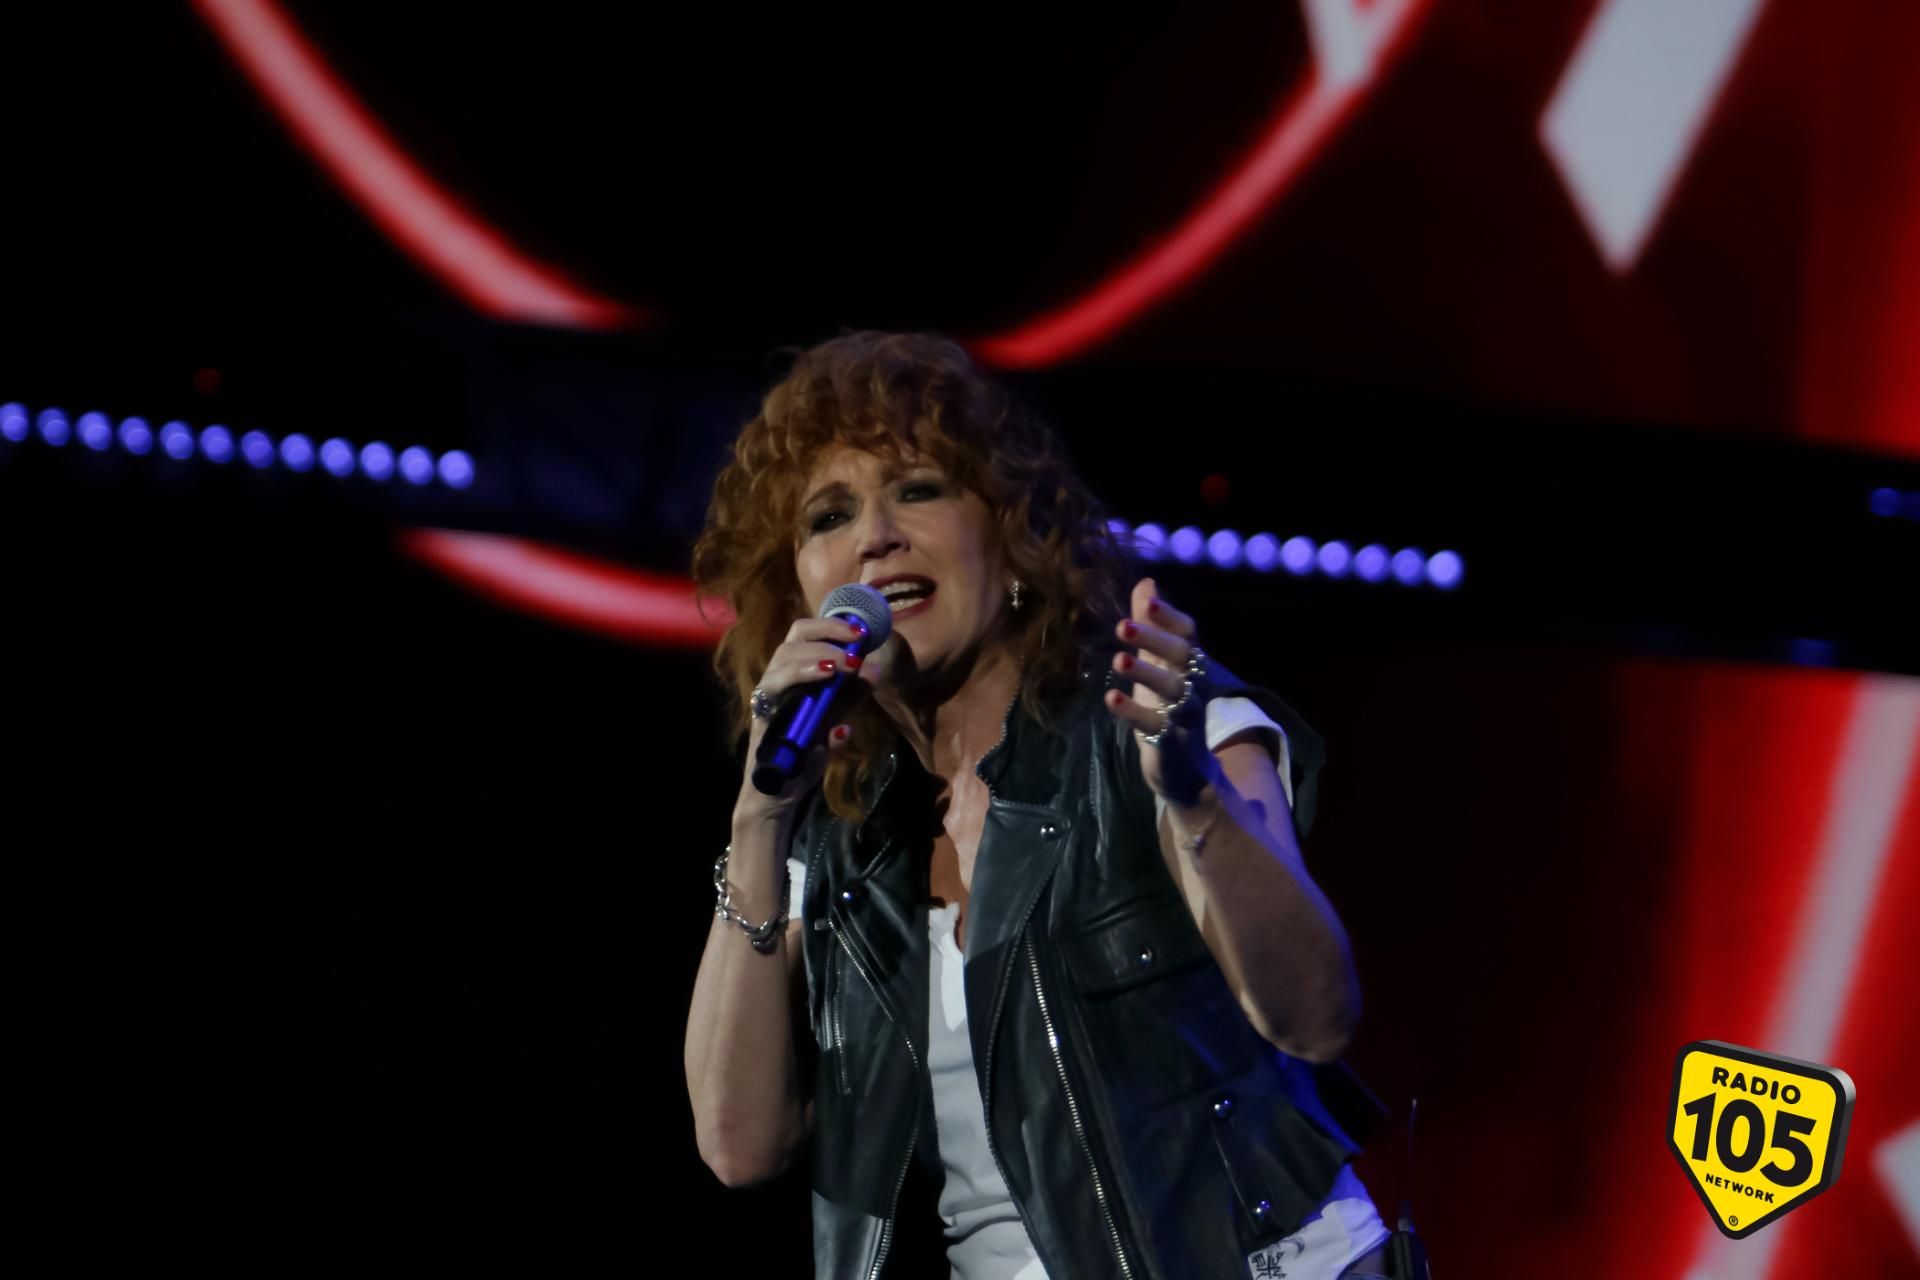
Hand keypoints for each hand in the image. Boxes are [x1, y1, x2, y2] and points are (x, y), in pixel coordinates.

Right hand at [732, 615, 871, 824]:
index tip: (860, 631)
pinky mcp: (761, 725)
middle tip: (855, 647)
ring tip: (841, 667)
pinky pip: (773, 702)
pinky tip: (828, 699)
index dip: (830, 626)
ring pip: (778, 668)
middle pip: (790, 644)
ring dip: (811, 662)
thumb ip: (848, 698)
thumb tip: (874, 670)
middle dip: (823, 638)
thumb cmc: (801, 755)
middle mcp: (775, 684)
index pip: (803, 636)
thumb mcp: (832, 722)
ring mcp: (765, 704)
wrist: (778, 795)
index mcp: (791, 676)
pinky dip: (798, 694)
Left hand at [1103, 578, 1216, 805]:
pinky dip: (1133, 712)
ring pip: (1172, 689)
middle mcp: (1193, 683)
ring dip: (1146, 674)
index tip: (1149, 601)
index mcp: (1190, 661)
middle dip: (1155, 639)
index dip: (1170, 616)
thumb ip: (1150, 624)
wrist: (1184, 767)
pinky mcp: (1170, 741)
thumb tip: (1146, 582)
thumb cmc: (1166, 704)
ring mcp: (1184, 713)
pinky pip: (1153, 724)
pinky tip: (1112, 700)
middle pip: (1182, 656)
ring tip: (1118, 661)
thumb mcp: (1157, 661)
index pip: (1188, 632)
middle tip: (1121, 626)